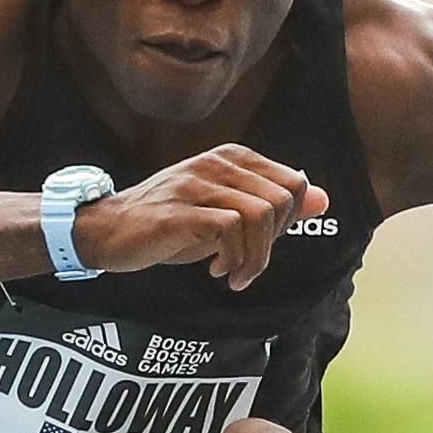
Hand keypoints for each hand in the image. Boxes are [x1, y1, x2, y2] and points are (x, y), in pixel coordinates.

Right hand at [74, 147, 328, 290]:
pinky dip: (234, 259)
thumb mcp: (226, 211)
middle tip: (248, 264)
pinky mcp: (180, 211)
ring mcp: (197, 184)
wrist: (109, 231)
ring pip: (260, 215)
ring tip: (236, 274)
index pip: (294, 184)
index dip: (289, 223)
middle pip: (283, 200)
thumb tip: (322, 198)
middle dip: (274, 242)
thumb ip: (273, 204)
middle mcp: (217, 163)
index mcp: (233, 158)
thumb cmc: (170, 224)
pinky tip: (217, 271)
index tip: (262, 245)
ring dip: (256, 257)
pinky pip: (230, 230)